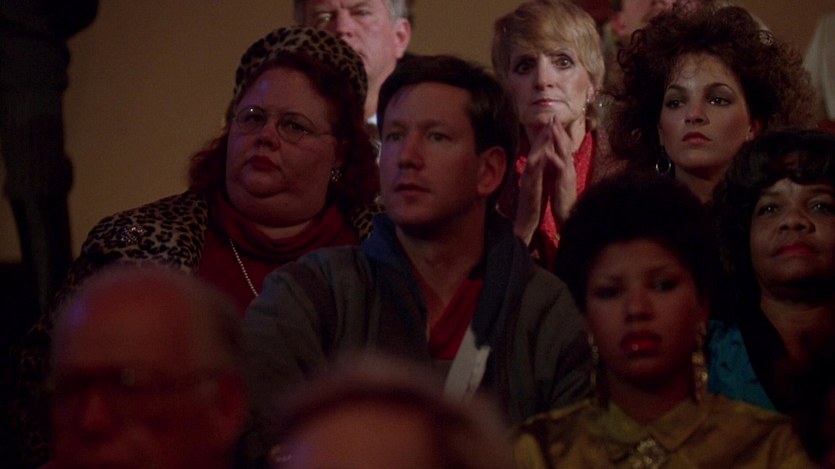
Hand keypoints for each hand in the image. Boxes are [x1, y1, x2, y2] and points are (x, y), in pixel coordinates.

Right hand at [514, 120, 552, 243]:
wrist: (525, 224)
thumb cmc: (533, 205)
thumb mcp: (539, 184)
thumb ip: (540, 171)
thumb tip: (543, 159)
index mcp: (533, 173)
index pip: (539, 152)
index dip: (544, 137)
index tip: (551, 123)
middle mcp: (529, 175)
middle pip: (535, 152)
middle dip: (542, 135)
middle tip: (549, 120)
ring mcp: (528, 182)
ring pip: (533, 161)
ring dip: (539, 146)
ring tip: (546, 133)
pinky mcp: (530, 192)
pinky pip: (533, 176)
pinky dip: (537, 165)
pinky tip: (542, 156)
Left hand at [547, 119, 577, 225]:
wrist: (568, 214)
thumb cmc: (563, 198)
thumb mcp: (560, 179)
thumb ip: (559, 168)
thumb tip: (556, 157)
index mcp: (566, 166)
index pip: (563, 146)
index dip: (558, 133)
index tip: (552, 121)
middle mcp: (569, 167)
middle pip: (565, 145)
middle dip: (558, 130)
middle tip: (553, 117)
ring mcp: (568, 173)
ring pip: (564, 153)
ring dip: (557, 139)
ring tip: (552, 127)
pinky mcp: (565, 182)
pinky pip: (559, 168)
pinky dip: (553, 159)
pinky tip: (548, 151)